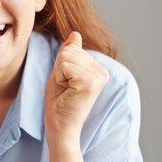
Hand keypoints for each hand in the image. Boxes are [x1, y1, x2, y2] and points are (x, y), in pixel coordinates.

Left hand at [44, 31, 108, 145]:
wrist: (59, 127)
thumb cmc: (59, 103)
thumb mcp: (62, 73)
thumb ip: (70, 53)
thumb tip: (75, 33)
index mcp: (99, 69)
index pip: (72, 48)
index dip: (61, 65)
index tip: (66, 84)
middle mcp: (102, 72)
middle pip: (69, 50)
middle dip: (60, 68)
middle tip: (65, 88)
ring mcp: (98, 77)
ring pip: (66, 56)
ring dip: (59, 74)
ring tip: (66, 91)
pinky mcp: (90, 83)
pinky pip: (64, 66)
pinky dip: (59, 78)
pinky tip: (67, 92)